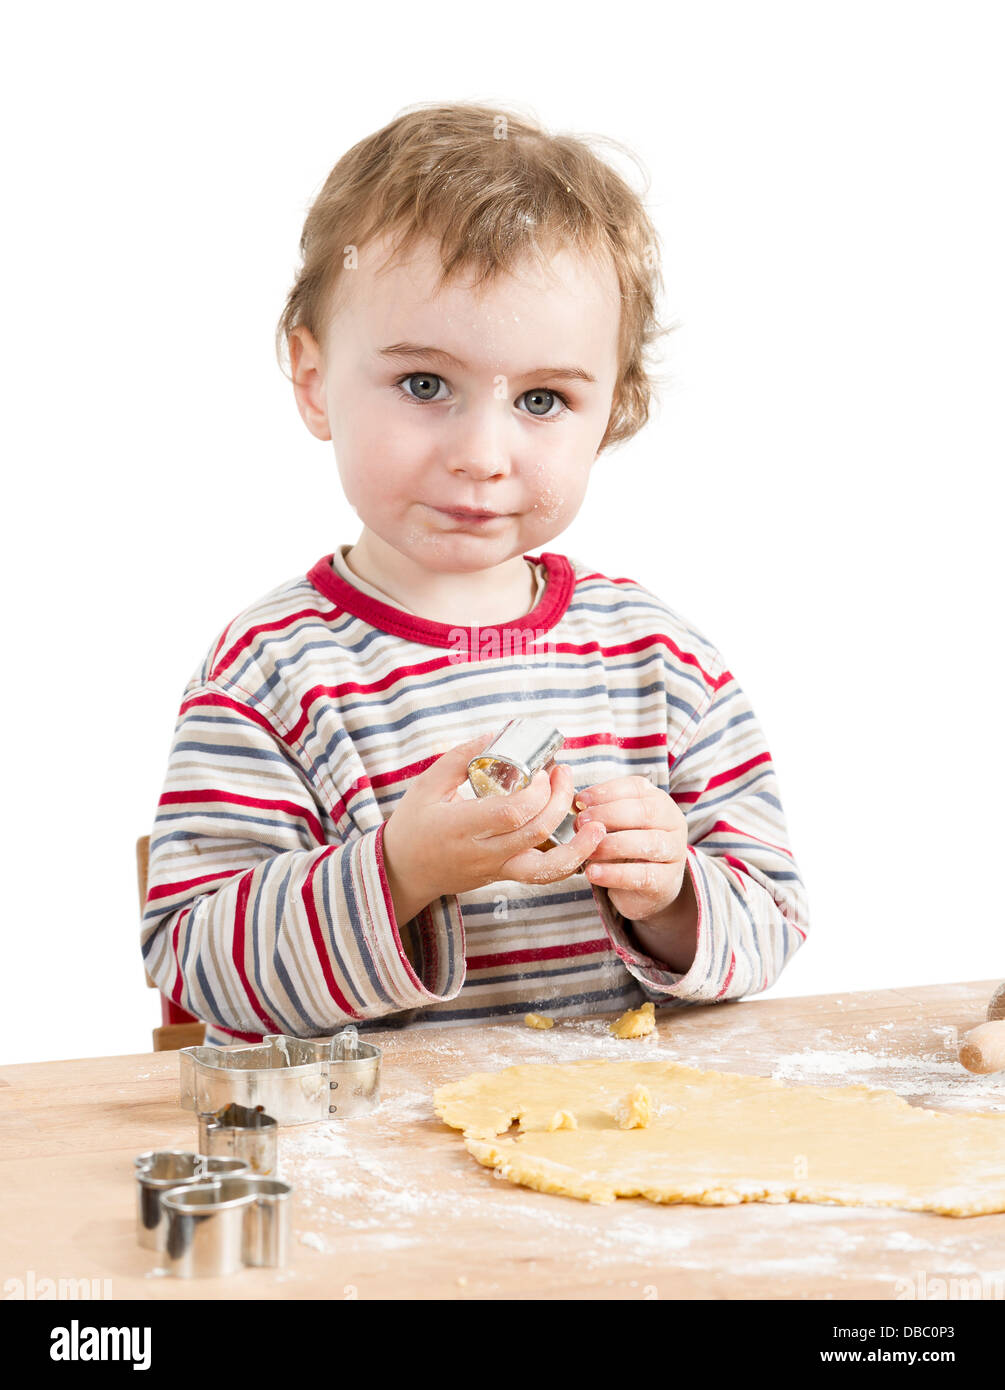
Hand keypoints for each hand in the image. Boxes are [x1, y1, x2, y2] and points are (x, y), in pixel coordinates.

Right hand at [382, 733, 608, 911]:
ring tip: (598, 826)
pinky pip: (542, 876)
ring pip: (547, 868)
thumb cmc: (413, 825)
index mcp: (462, 826)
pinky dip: (568, 862)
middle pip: (536, 832)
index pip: (512, 811)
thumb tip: (495, 734)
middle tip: (565, 773)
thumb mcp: (426, 785)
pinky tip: (583, 844)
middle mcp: (483, 852)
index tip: (543, 769)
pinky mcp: (504, 878)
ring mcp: (495, 870)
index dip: (538, 791)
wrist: (402, 872)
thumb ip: (460, 758)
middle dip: (560, 800)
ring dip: (578, 847)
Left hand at [575, 775, 688, 922]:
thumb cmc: (626, 846)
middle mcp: (672, 823)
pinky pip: (643, 876)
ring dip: (613, 844)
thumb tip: (574, 803)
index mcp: (658, 801)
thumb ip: (598, 811)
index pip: (636, 787)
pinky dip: (615, 874)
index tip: (580, 800)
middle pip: (645, 812)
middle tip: (581, 822)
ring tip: (587, 850)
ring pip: (648, 843)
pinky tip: (593, 873)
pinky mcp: (667, 881)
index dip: (606, 792)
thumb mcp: (614, 824)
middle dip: (609, 815)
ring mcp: (674, 852)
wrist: (646, 888)